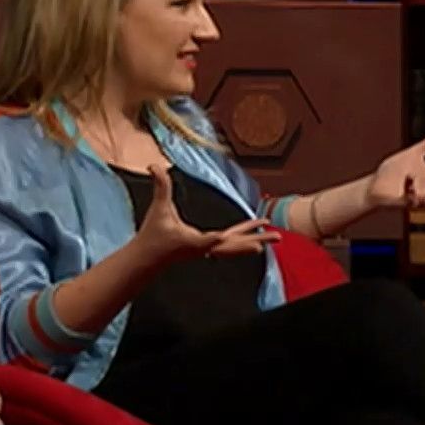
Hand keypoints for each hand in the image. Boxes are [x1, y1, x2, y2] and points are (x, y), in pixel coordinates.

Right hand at [133, 164, 278, 262]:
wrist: (147, 259)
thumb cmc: (152, 235)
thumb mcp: (158, 209)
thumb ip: (160, 186)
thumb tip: (153, 165)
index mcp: (194, 241)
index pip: (210, 239)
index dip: (217, 239)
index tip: (227, 238)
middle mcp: (205, 248)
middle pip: (235, 244)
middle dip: (256, 239)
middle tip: (278, 236)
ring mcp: (207, 250)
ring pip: (236, 246)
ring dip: (255, 240)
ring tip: (274, 237)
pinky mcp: (207, 250)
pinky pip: (230, 246)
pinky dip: (244, 244)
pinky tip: (256, 244)